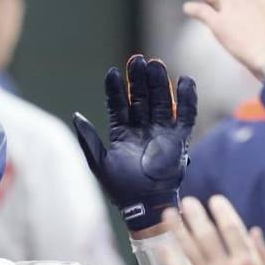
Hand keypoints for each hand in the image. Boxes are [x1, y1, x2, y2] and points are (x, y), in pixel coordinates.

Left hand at [72, 55, 195, 231]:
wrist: (144, 205)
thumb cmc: (120, 188)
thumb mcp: (99, 163)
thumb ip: (89, 139)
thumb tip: (76, 116)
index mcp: (122, 132)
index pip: (118, 105)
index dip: (115, 89)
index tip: (113, 72)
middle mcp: (142, 128)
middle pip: (141, 97)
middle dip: (139, 79)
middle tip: (137, 59)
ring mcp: (161, 131)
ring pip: (161, 101)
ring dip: (159, 83)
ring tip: (156, 64)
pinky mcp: (179, 139)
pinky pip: (186, 115)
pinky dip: (187, 99)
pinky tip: (185, 80)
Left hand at [161, 196, 264, 264]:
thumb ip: (263, 256)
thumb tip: (254, 231)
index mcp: (248, 263)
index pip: (232, 229)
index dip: (222, 212)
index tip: (214, 199)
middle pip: (207, 234)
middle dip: (195, 215)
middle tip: (186, 202)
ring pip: (190, 249)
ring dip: (178, 230)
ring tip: (168, 215)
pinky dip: (170, 258)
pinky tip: (162, 246)